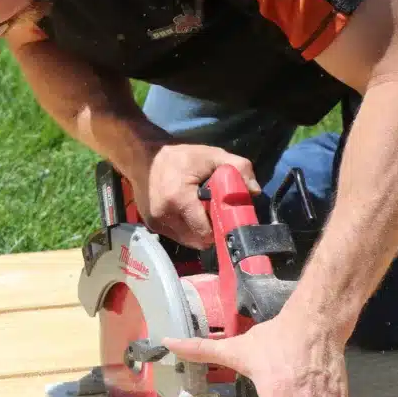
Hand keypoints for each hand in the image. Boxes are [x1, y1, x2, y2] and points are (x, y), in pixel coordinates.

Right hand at [130, 143, 258, 248]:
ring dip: (198, 231)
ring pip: (187, 241)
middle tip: (216, 215)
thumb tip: (254, 191)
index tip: (227, 218)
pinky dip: (186, 229)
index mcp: (179, 199)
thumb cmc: (179, 156)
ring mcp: (156, 223)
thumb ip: (237, 168)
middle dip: (211, 231)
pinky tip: (189, 213)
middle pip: (198, 240)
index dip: (220, 228)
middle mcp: (164, 215)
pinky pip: (177, 236)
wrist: (143, 156)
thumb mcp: (211, 155)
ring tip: (202, 213)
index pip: (206, 232)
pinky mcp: (152, 226)